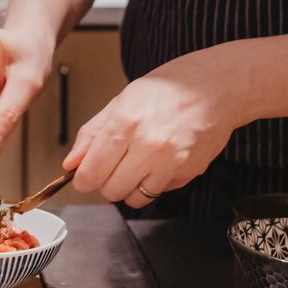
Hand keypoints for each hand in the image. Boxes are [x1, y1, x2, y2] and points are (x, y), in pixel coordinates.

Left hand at [63, 51, 245, 208]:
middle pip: (111, 190)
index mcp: (126, 122)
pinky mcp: (188, 173)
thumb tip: (71, 162)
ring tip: (134, 166)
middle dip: (105, 183)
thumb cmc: (169, 88)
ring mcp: (171, 162)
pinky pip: (159, 193)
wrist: (216, 88)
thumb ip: (93, 133)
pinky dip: (152, 184)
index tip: (83, 177)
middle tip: (110, 167)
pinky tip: (157, 162)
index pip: (92, 171)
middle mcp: (149, 145)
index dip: (82, 179)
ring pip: (135, 199)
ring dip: (128, 188)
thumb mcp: (122, 100)